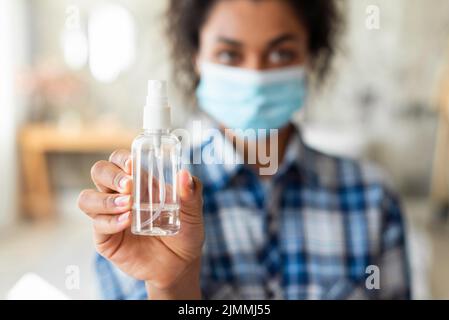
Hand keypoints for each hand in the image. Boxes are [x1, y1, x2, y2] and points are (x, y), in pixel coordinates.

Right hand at [78, 149, 203, 295]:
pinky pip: (97, 225)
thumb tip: (184, 174)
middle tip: (129, 185)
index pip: (120, 160)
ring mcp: (109, 215)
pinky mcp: (105, 238)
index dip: (122, 158)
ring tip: (128, 205)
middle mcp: (119, 194)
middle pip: (99, 172)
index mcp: (138, 181)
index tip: (133, 164)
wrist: (180, 264)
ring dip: (105, 199)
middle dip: (111, 175)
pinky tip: (127, 221)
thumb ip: (191, 193)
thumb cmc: (184, 232)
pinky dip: (110, 221)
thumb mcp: (193, 212)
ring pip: (87, 198)